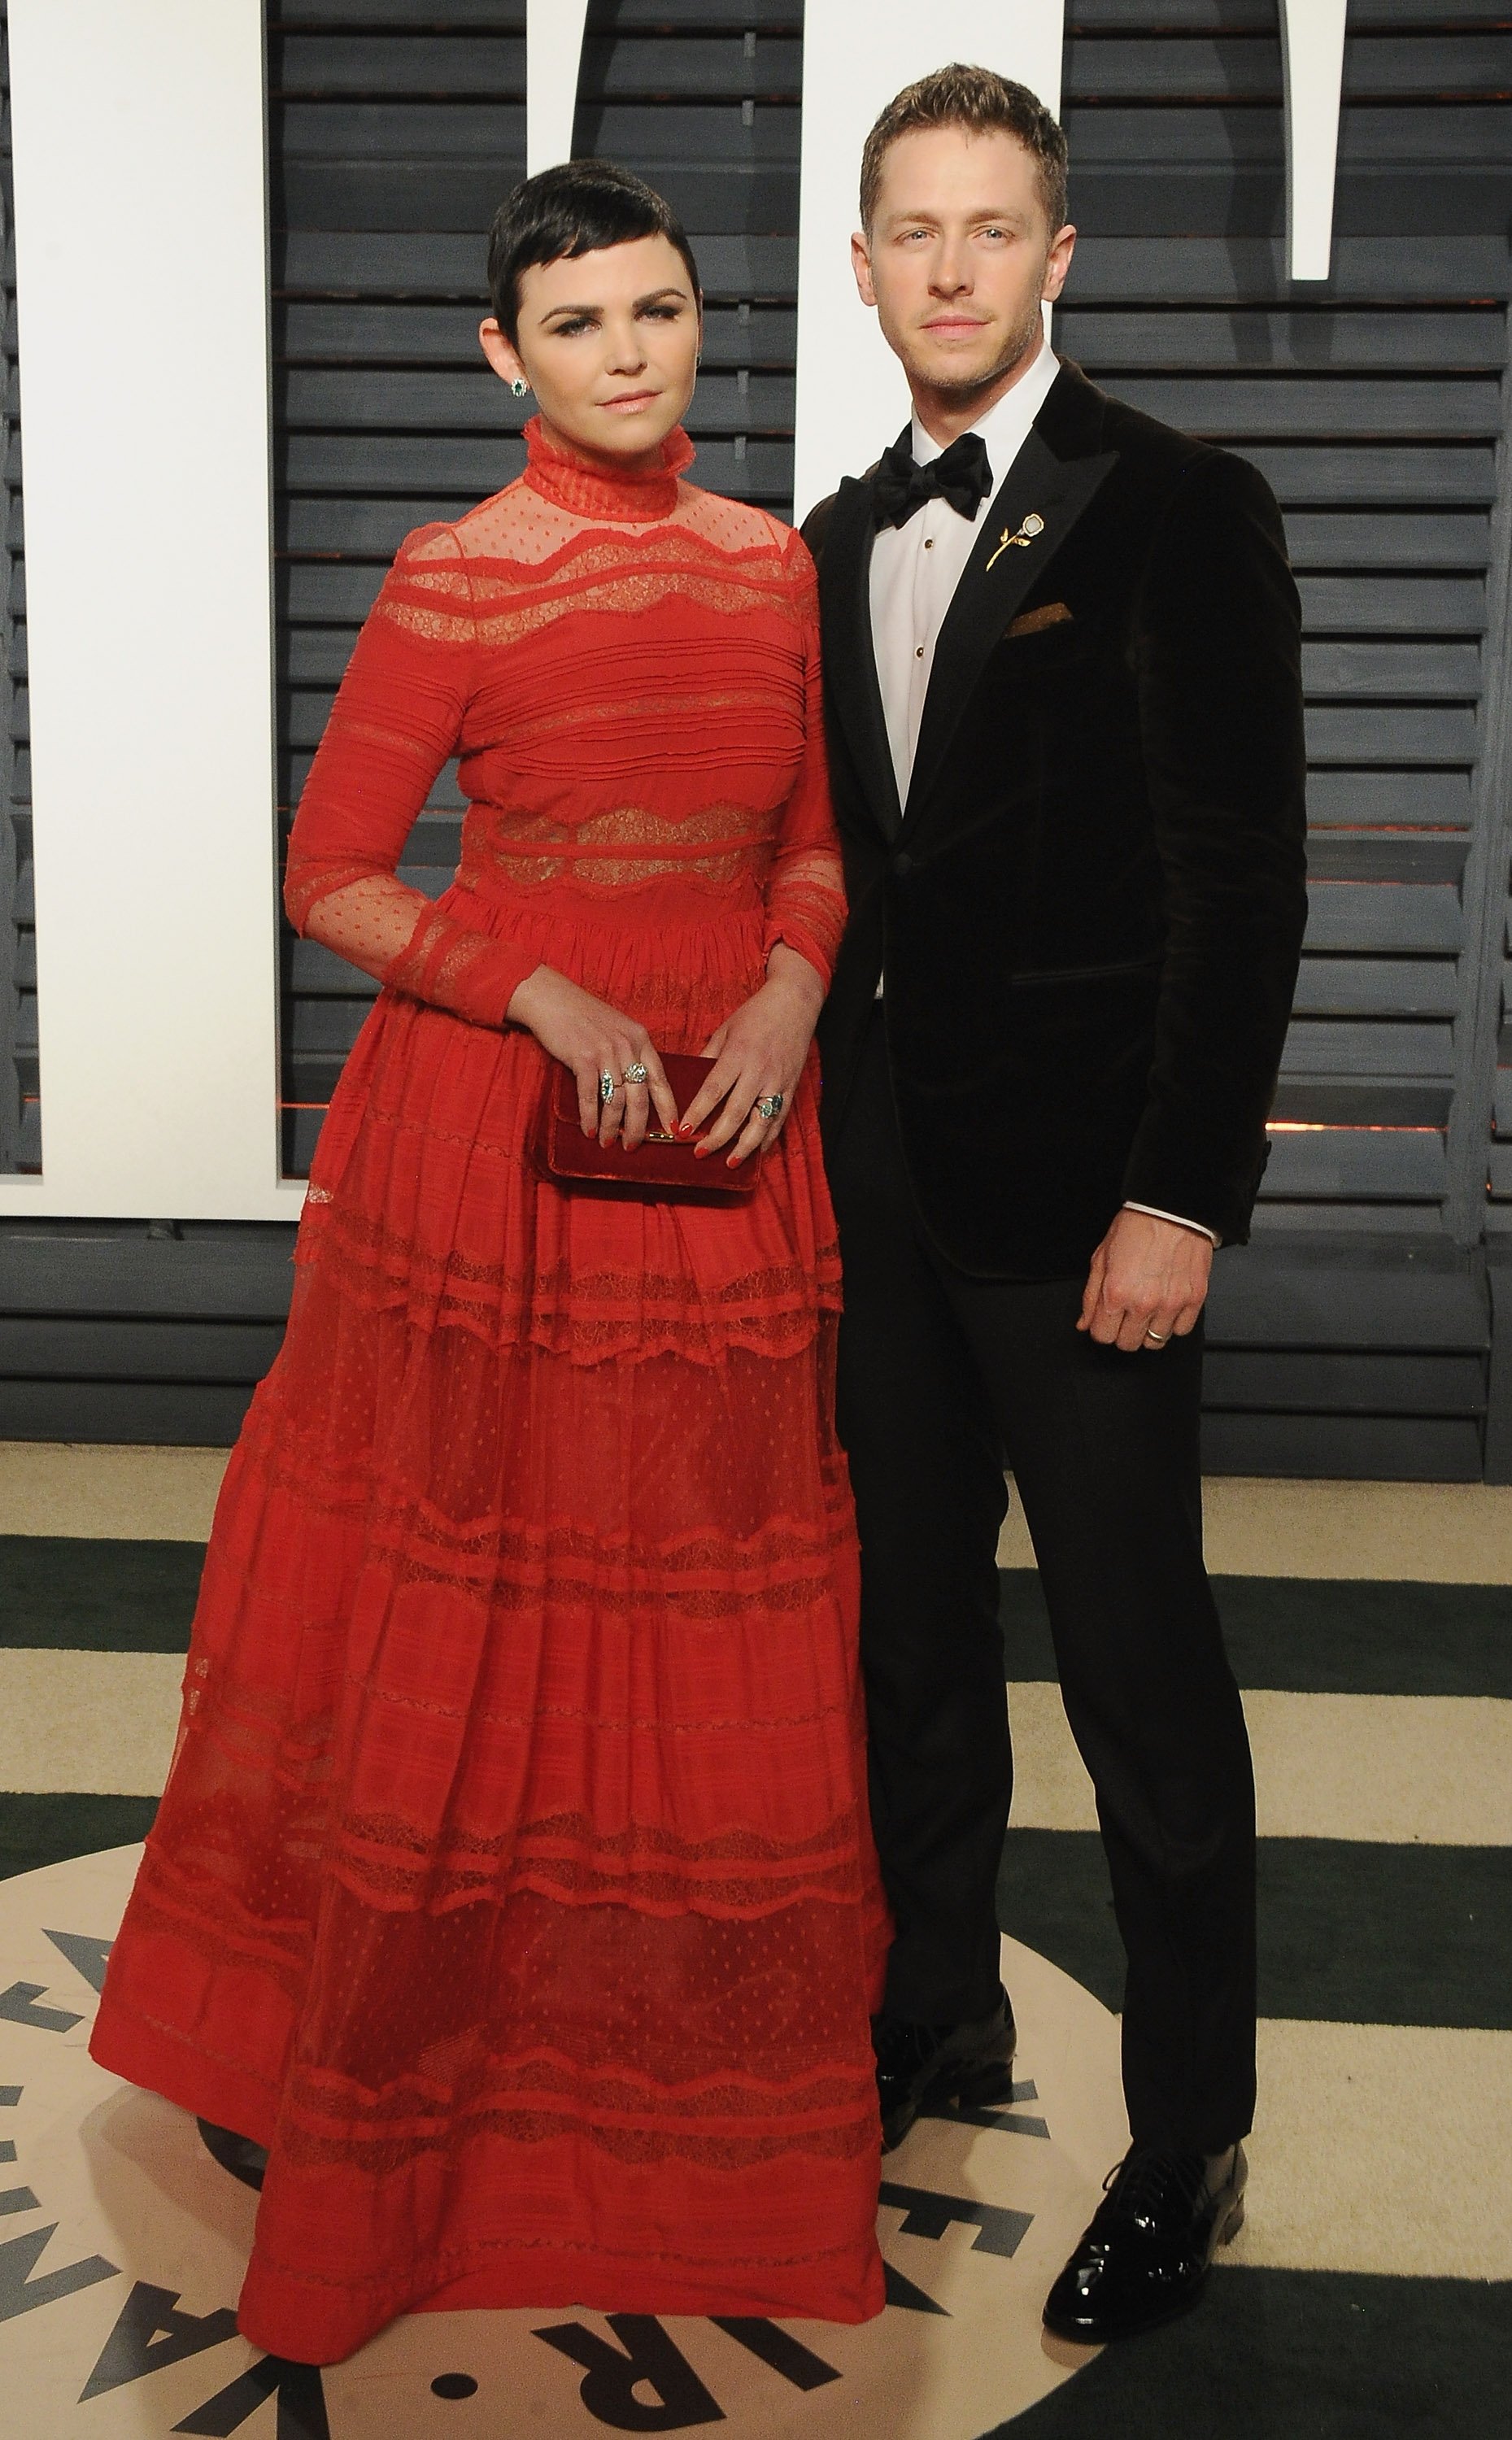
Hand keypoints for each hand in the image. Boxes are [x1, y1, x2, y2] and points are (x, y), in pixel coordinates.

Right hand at [506, 965, 677, 1148]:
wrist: (552, 998)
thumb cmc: (584, 1016)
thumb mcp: (617, 1029)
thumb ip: (630, 1053)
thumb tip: (637, 1089)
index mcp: (640, 1039)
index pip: (661, 1079)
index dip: (668, 1107)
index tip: (672, 1129)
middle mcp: (627, 1046)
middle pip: (640, 1097)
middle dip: (637, 1127)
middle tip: (632, 1146)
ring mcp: (605, 1052)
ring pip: (616, 1100)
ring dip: (611, 1127)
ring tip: (607, 1142)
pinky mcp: (583, 1058)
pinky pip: (591, 1096)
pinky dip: (590, 1117)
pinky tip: (589, 1130)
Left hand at [680, 944, 825, 1168]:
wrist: (794, 1003)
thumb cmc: (755, 1014)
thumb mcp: (725, 1029)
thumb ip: (708, 1056)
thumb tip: (691, 1079)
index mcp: (737, 1055)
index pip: (713, 1091)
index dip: (697, 1114)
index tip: (681, 1132)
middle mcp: (758, 1071)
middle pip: (735, 1113)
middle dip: (717, 1138)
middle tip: (699, 1154)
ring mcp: (777, 1081)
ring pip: (761, 1122)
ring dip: (745, 1147)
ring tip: (730, 1163)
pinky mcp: (791, 1086)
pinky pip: (780, 1118)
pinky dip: (769, 1138)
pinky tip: (757, 1151)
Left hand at [1077, 1208, 1212, 1352]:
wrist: (1173, 1209)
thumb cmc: (1137, 1226)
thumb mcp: (1101, 1258)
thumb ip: (1091, 1296)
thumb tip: (1085, 1323)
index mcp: (1116, 1293)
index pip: (1102, 1336)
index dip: (1102, 1328)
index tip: (1106, 1320)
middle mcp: (1144, 1303)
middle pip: (1128, 1344)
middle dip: (1123, 1332)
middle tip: (1126, 1314)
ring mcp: (1171, 1304)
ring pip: (1155, 1342)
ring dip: (1148, 1330)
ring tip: (1148, 1310)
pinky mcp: (1194, 1300)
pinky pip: (1182, 1330)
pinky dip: (1173, 1323)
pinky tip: (1166, 1307)